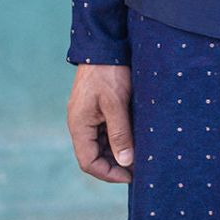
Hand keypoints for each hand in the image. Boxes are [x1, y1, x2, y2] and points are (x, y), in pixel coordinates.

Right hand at [66, 63, 134, 183]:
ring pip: (101, 144)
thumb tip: (125, 162)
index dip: (109, 173)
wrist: (105, 44)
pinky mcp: (97, 108)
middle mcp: (80, 123)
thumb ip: (120, 134)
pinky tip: (135, 137)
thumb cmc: (110, 72)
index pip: (89, 162)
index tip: (131, 175)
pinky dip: (118, 137)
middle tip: (139, 167)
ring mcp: (88, 115)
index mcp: (79, 125)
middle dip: (115, 164)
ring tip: (139, 153)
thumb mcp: (116, 104)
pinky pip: (105, 130)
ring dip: (117, 151)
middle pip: (94, 155)